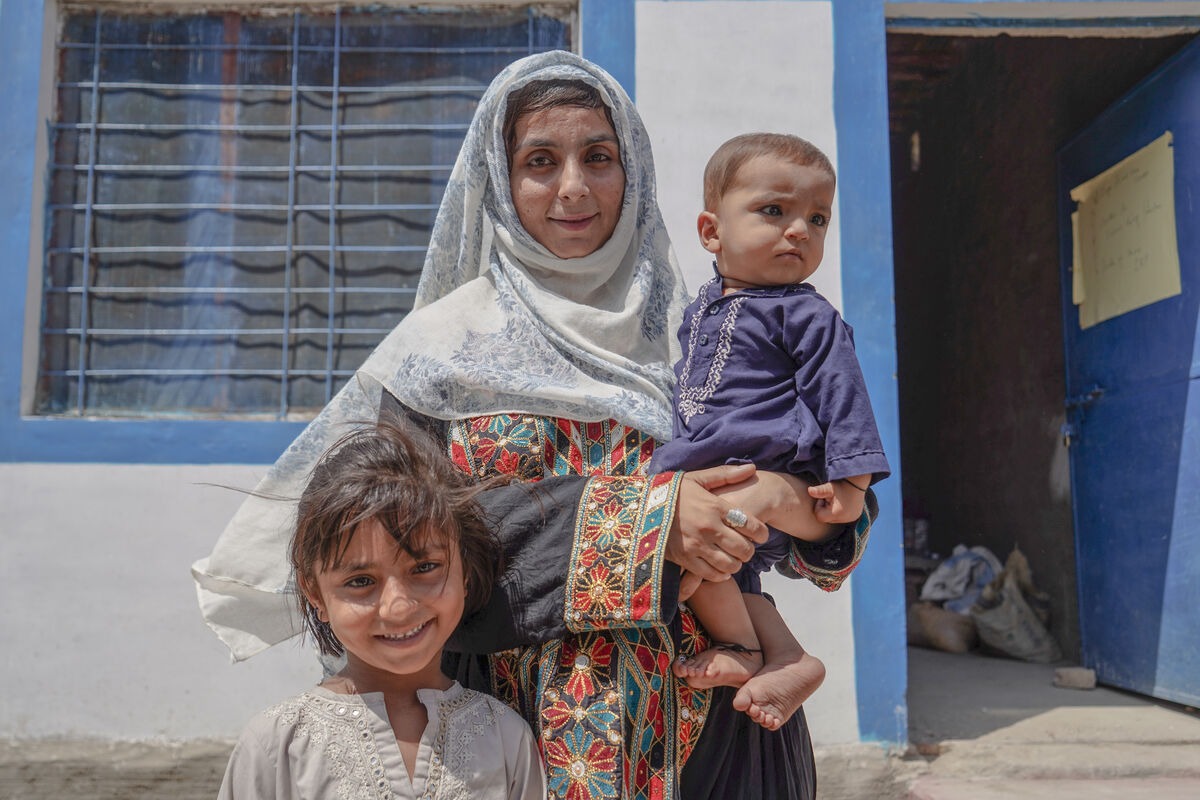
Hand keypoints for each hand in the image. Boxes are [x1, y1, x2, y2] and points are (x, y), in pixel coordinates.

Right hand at [665, 463, 768, 583]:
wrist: (641, 507)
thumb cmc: (673, 492)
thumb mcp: (697, 478)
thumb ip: (725, 475)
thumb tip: (752, 468)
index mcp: (715, 506)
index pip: (751, 525)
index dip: (762, 534)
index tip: (761, 535)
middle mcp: (709, 527)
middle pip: (744, 548)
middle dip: (750, 551)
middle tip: (747, 548)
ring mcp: (696, 545)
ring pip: (730, 565)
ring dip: (736, 564)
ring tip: (733, 558)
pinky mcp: (685, 559)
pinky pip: (712, 575)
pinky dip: (721, 575)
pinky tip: (720, 569)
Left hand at [808, 477, 867, 524]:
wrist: (857, 481)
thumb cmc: (840, 484)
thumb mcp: (829, 487)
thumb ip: (819, 491)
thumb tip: (809, 490)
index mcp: (837, 513)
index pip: (820, 516)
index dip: (819, 506)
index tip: (825, 497)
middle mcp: (845, 519)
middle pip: (827, 519)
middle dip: (826, 509)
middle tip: (831, 498)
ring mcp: (851, 518)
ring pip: (834, 519)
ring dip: (833, 510)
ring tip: (838, 499)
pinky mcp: (855, 516)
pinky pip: (843, 518)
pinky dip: (840, 511)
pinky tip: (843, 502)